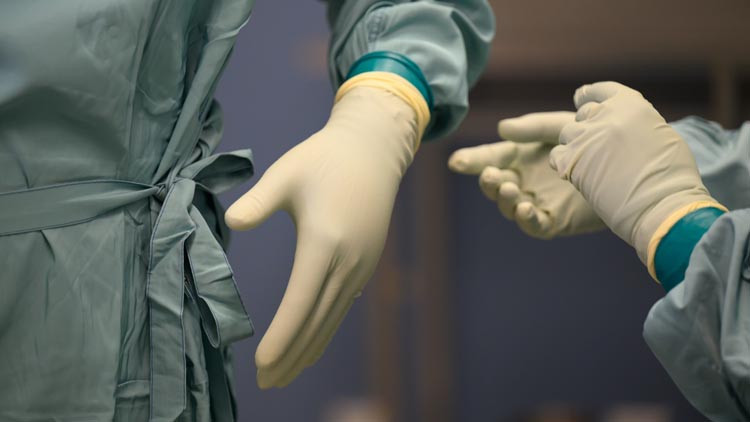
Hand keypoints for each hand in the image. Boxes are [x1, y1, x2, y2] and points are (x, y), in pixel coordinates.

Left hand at [225, 85, 420, 387]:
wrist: (373, 150)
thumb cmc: (323, 158)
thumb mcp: (285, 173)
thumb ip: (258, 201)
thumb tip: (231, 222)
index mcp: (324, 242)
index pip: (299, 305)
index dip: (280, 339)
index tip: (260, 366)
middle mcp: (347, 262)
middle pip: (316, 324)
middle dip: (290, 357)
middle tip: (265, 385)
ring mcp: (361, 266)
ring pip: (332, 320)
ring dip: (307, 350)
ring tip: (284, 375)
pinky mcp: (366, 264)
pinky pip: (342, 307)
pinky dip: (324, 331)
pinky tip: (310, 343)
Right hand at [448, 112, 603, 238]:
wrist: (631, 167)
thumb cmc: (595, 142)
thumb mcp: (562, 127)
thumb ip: (533, 127)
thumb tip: (501, 129)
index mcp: (522, 157)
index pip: (491, 157)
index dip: (472, 160)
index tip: (457, 162)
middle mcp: (525, 180)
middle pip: (495, 184)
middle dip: (488, 181)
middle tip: (491, 174)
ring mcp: (537, 202)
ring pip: (509, 205)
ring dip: (504, 198)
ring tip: (510, 188)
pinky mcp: (554, 221)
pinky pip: (534, 225)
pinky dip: (526, 219)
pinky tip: (526, 208)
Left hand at [552, 81, 720, 262]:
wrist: (662, 204)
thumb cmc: (671, 176)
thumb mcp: (661, 135)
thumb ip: (638, 123)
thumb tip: (627, 126)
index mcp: (630, 104)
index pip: (603, 90)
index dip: (590, 95)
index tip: (581, 97)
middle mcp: (605, 115)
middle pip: (584, 113)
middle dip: (587, 126)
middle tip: (593, 145)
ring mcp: (586, 138)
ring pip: (567, 134)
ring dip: (575, 146)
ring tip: (589, 164)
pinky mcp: (571, 161)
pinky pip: (557, 156)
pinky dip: (563, 164)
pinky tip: (575, 174)